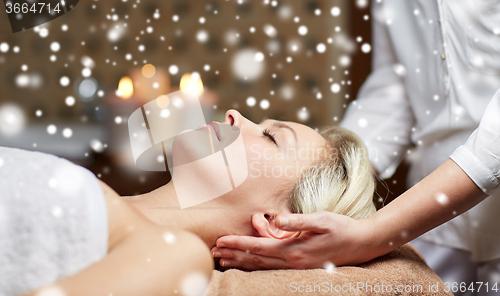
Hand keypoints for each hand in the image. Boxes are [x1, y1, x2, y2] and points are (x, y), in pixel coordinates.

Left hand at [211, 211, 375, 269]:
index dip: (237, 244)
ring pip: (261, 266)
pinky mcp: (300, 265)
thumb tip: (276, 219)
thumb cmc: (342, 228)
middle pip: (255, 259)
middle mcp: (292, 261)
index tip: (220, 241)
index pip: (257, 247)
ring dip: (241, 262)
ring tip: (224, 260)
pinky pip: (272, 266)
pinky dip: (256, 264)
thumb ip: (297, 221)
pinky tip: (249, 262)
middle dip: (233, 255)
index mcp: (293, 249)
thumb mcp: (321, 220)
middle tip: (213, 252)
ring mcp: (296, 266)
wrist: (362, 244)